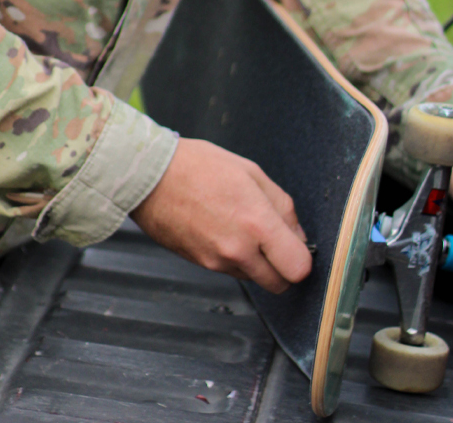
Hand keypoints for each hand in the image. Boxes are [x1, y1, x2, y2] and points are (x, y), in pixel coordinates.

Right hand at [133, 138, 312, 293]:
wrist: (149, 178)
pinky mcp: (200, 265)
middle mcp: (238, 250)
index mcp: (257, 224)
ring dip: (259, 262)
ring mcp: (217, 261)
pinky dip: (237, 259)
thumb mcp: (253, 173)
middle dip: (284, 268)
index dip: (303, 259)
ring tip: (245, 227)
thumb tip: (297, 234)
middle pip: (279, 284)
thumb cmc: (199, 167)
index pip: (298, 268)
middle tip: (278, 242)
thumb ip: (282, 207)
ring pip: (254, 278)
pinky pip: (231, 270)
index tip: (298, 246)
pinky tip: (226, 230)